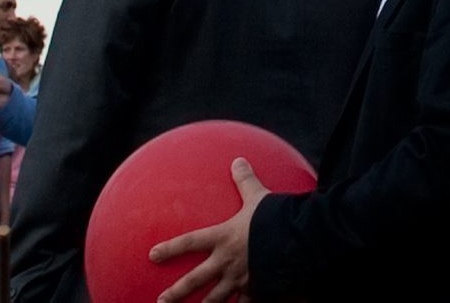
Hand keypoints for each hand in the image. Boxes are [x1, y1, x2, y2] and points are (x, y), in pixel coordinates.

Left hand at [142, 158, 268, 302]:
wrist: (296, 241)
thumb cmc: (275, 217)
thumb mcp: (259, 196)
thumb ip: (245, 181)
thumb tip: (238, 160)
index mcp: (224, 237)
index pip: (190, 242)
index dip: (170, 248)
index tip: (153, 255)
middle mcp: (227, 261)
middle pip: (196, 280)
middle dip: (177, 292)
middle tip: (162, 301)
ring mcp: (240, 278)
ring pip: (216, 298)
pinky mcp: (257, 289)